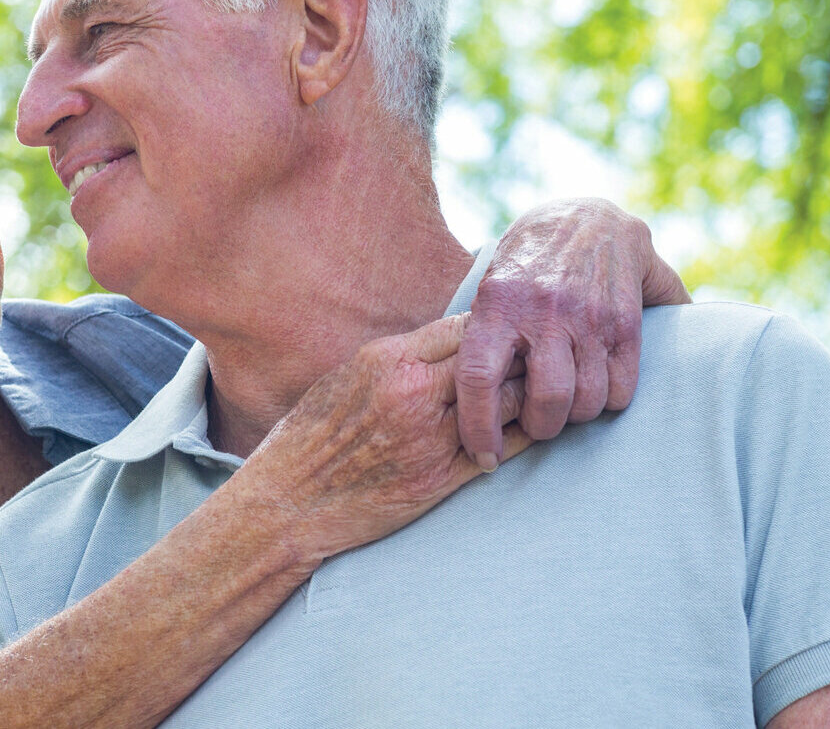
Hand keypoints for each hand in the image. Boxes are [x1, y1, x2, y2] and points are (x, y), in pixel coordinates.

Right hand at [229, 314, 531, 564]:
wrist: (288, 502)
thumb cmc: (310, 437)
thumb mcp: (348, 377)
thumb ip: (399, 359)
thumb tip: (444, 343)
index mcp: (389, 360)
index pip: (465, 326)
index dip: (492, 327)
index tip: (504, 333)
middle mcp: (413, 394)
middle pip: (495, 360)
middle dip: (520, 358)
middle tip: (537, 360)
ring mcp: (430, 439)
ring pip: (508, 404)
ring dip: (528, 397)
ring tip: (541, 393)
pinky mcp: (440, 481)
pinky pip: (502, 451)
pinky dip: (522, 437)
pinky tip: (530, 431)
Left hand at [456, 198, 689, 464]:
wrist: (587, 216)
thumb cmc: (525, 264)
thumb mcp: (488, 288)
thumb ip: (474, 337)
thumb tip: (437, 396)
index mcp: (497, 304)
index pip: (478, 378)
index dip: (477, 427)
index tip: (482, 457)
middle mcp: (544, 311)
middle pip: (545, 402)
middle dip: (540, 429)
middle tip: (535, 425)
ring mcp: (589, 317)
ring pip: (587, 402)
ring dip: (577, 417)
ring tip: (566, 405)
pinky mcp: (625, 322)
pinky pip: (622, 389)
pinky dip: (610, 401)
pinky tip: (597, 387)